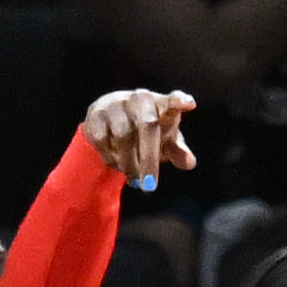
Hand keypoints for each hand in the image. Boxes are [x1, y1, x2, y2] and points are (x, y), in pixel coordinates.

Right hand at [82, 86, 198, 185]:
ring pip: (123, 137)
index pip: (172, 100)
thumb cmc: (145, 128)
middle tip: (150, 187)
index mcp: (160, 104)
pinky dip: (110, 157)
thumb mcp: (164, 139)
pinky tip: (116, 163)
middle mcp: (139, 99)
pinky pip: (103, 141)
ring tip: (134, 180)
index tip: (189, 104)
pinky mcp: (96, 115)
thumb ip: (177, 150)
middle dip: (149, 160)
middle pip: (147, 127)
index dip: (179, 101)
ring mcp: (116, 104)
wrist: (108, 115)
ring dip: (129, 164)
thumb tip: (189, 163)